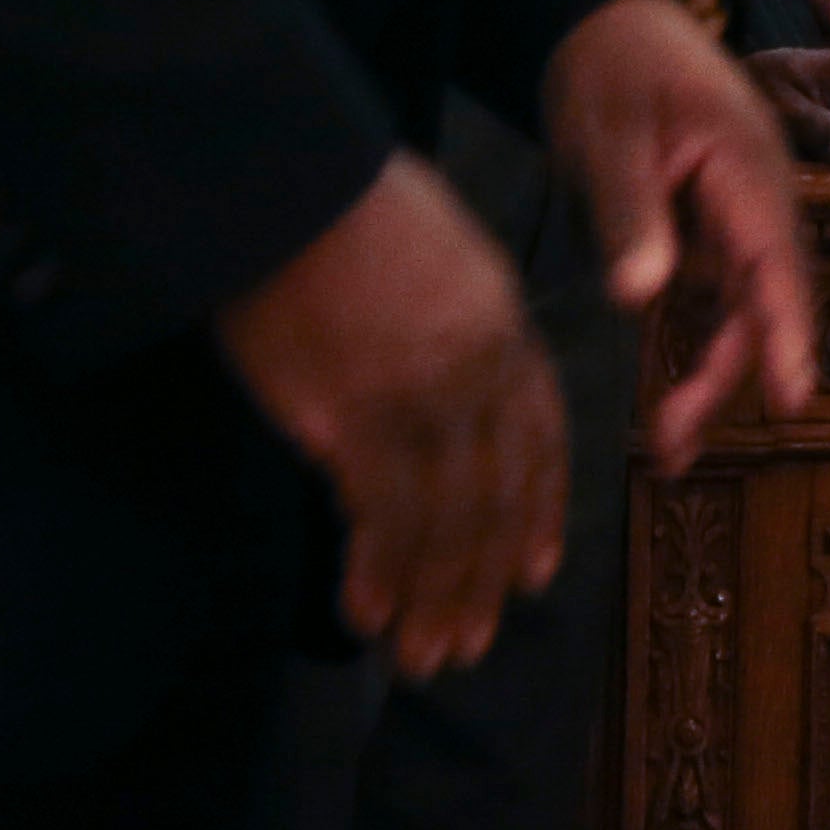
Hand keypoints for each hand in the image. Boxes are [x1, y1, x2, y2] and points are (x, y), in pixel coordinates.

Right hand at [210, 153, 563, 677]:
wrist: (289, 178)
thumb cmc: (344, 209)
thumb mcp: (437, 260)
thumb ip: (453, 337)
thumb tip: (437, 409)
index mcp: (502, 323)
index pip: (539, 432)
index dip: (539, 506)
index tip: (535, 568)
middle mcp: (478, 364)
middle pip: (497, 490)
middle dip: (484, 576)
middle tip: (468, 642)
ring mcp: (421, 391)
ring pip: (446, 517)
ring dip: (435, 594)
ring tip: (423, 651)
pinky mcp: (355, 410)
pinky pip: (380, 512)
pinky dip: (379, 570)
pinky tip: (368, 611)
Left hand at [538, 0, 819, 470]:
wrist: (608, 22)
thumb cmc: (613, 70)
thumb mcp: (609, 138)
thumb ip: (629, 214)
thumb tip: (640, 296)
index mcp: (746, 169)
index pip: (775, 259)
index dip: (787, 330)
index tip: (792, 397)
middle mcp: (755, 200)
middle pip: (763, 297)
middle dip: (733, 373)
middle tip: (675, 448)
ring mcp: (736, 217)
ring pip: (742, 308)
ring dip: (714, 373)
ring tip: (668, 448)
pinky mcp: (709, 232)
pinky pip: (715, 299)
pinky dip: (697, 348)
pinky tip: (671, 403)